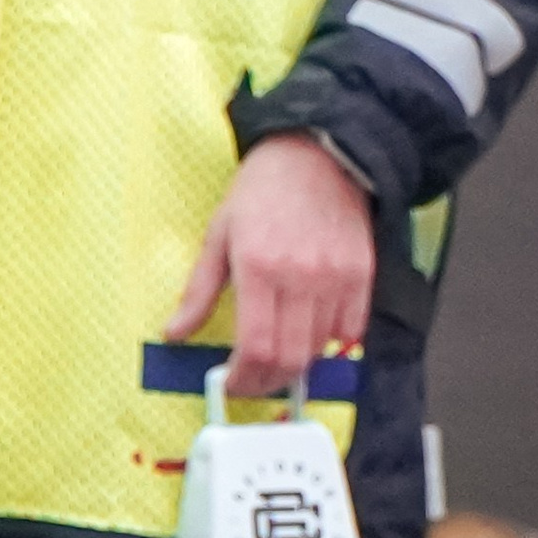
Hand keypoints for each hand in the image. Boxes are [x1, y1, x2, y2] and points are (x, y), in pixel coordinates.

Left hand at [166, 134, 374, 398]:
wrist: (315, 154)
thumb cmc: (262, 190)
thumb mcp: (218, 235)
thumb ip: (198, 291)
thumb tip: (175, 333)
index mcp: (258, 267)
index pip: (256, 347)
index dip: (244, 379)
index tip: (231, 383)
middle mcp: (301, 276)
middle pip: (291, 358)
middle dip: (268, 381)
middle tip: (252, 380)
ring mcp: (336, 278)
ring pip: (320, 349)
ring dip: (296, 364)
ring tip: (276, 355)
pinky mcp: (362, 275)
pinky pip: (350, 330)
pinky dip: (329, 343)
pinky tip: (308, 331)